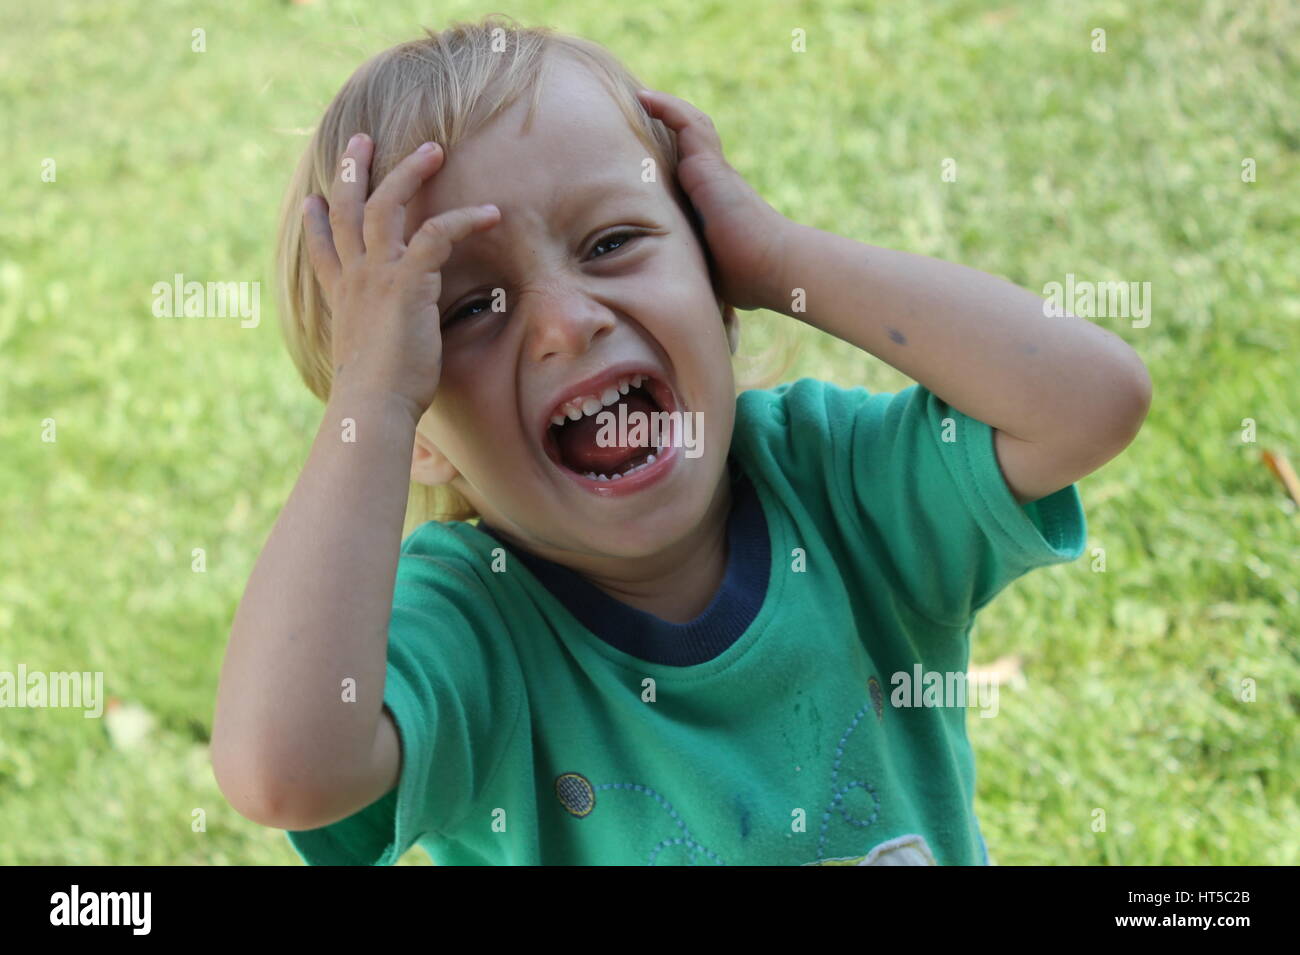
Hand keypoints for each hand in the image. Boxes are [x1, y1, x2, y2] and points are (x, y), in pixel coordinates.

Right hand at [302, 134, 500, 419]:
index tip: (311, 200)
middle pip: (345, 209)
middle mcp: (354, 279)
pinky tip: (491, 213)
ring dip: (409, 172)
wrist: (371, 407)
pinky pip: (437, 234)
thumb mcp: (371, 366)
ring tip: (433, 149)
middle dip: (352, 171)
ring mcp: (376, 275)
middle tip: (361, 140)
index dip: (315, 223)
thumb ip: (379, 350)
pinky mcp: (407, 281)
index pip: (323, 251)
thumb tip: (387, 362)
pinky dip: (465, 219)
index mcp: (343, 299)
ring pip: (386, 205)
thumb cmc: (378, 399)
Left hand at [635, 88, 790, 312]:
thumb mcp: (706, 274)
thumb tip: (675, 308)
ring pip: (690, 126)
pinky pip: (688, 124)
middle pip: (689, 143)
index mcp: (711, 205)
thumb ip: (692, 275)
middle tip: (642, 112)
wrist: (773, 268)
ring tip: (641, 97)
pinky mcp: (711, 166)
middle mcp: (713, 182)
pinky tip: (646, 98)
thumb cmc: (748, 280)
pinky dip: (668, 108)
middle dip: (667, 126)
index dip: (672, 158)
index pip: (689, 171)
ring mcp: (714, 171)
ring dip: (667, 109)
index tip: (648, 154)